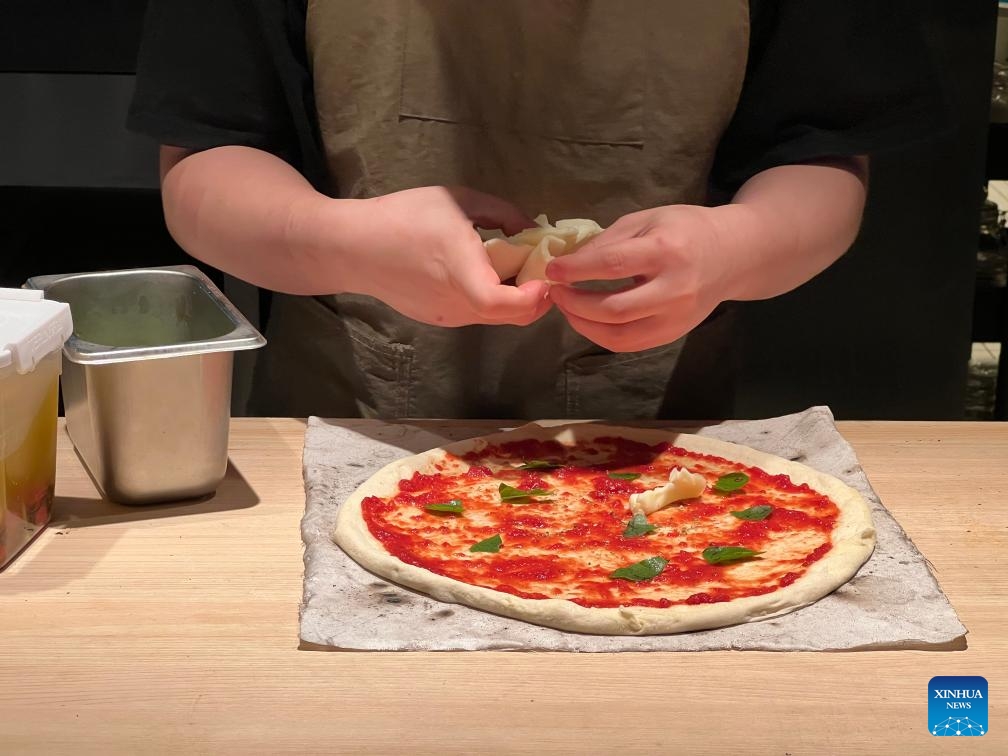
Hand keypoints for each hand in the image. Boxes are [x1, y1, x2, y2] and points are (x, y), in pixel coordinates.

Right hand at [342, 186, 550, 326]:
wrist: (353, 248)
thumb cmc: (403, 216)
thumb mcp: (457, 199)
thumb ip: (502, 213)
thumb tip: (533, 230)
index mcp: (458, 270)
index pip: (499, 302)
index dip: (532, 296)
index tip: (544, 275)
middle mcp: (455, 303)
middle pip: (511, 318)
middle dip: (537, 298)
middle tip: (543, 270)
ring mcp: (447, 317)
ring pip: (496, 319)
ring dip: (516, 299)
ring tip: (516, 268)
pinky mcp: (439, 320)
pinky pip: (477, 315)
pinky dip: (493, 300)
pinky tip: (486, 274)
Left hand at [546, 205, 730, 351]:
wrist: (733, 255)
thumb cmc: (685, 230)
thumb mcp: (648, 219)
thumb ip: (609, 240)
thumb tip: (570, 261)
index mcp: (666, 251)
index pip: (612, 265)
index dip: (576, 270)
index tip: (552, 270)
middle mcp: (673, 289)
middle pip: (613, 308)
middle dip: (574, 303)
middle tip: (555, 291)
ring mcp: (676, 318)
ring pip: (618, 335)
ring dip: (583, 325)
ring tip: (567, 307)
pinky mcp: (674, 334)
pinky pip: (629, 345)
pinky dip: (601, 336)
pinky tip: (587, 321)